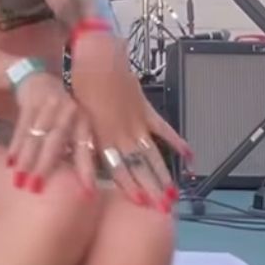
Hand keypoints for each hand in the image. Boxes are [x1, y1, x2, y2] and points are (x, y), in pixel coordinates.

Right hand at [6, 71, 97, 193]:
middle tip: (36, 188)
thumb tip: (82, 182)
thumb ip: (76, 148)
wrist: (39, 77)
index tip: (88, 192)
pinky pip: (22, 127)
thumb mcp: (73, 124)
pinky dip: (15, 146)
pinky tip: (10, 162)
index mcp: (83, 120)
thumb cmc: (60, 110)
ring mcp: (49, 105)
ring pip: (36, 137)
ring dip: (26, 160)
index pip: (85, 148)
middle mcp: (69, 111)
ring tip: (19, 181)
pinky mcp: (31, 102)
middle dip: (45, 166)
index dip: (86, 170)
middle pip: (55, 143)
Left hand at [68, 31, 191, 207]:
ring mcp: (137, 121)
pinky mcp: (145, 108)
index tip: (140, 204)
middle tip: (162, 209)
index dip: (130, 187)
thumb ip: (84, 140)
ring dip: (163, 174)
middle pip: (139, 166)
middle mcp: (122, 132)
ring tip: (173, 194)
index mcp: (103, 135)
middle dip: (150, 189)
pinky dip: (176, 141)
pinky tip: (189, 155)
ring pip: (152, 153)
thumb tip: (85, 163)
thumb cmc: (79, 84)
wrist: (96, 55)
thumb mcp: (75, 116)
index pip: (118, 167)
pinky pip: (163, 128)